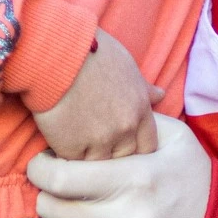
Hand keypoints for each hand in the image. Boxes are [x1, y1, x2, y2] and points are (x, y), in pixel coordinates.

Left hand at [29, 114, 212, 217]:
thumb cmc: (197, 181)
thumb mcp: (176, 139)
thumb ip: (137, 122)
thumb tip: (101, 111)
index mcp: (134, 179)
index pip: (58, 178)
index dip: (39, 168)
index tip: (44, 162)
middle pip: (51, 209)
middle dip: (49, 192)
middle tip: (63, 183)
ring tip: (84, 207)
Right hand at [30, 28, 162, 160]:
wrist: (57, 54)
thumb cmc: (91, 52)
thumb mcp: (126, 66)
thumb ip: (143, 88)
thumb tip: (160, 95)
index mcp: (140, 110)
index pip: (148, 146)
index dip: (135, 148)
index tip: (121, 145)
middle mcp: (125, 128)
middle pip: (126, 159)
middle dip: (113, 156)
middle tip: (96, 148)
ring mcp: (100, 141)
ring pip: (99, 166)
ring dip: (89, 160)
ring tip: (76, 148)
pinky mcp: (72, 148)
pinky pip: (73, 163)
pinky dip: (66, 158)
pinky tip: (58, 145)